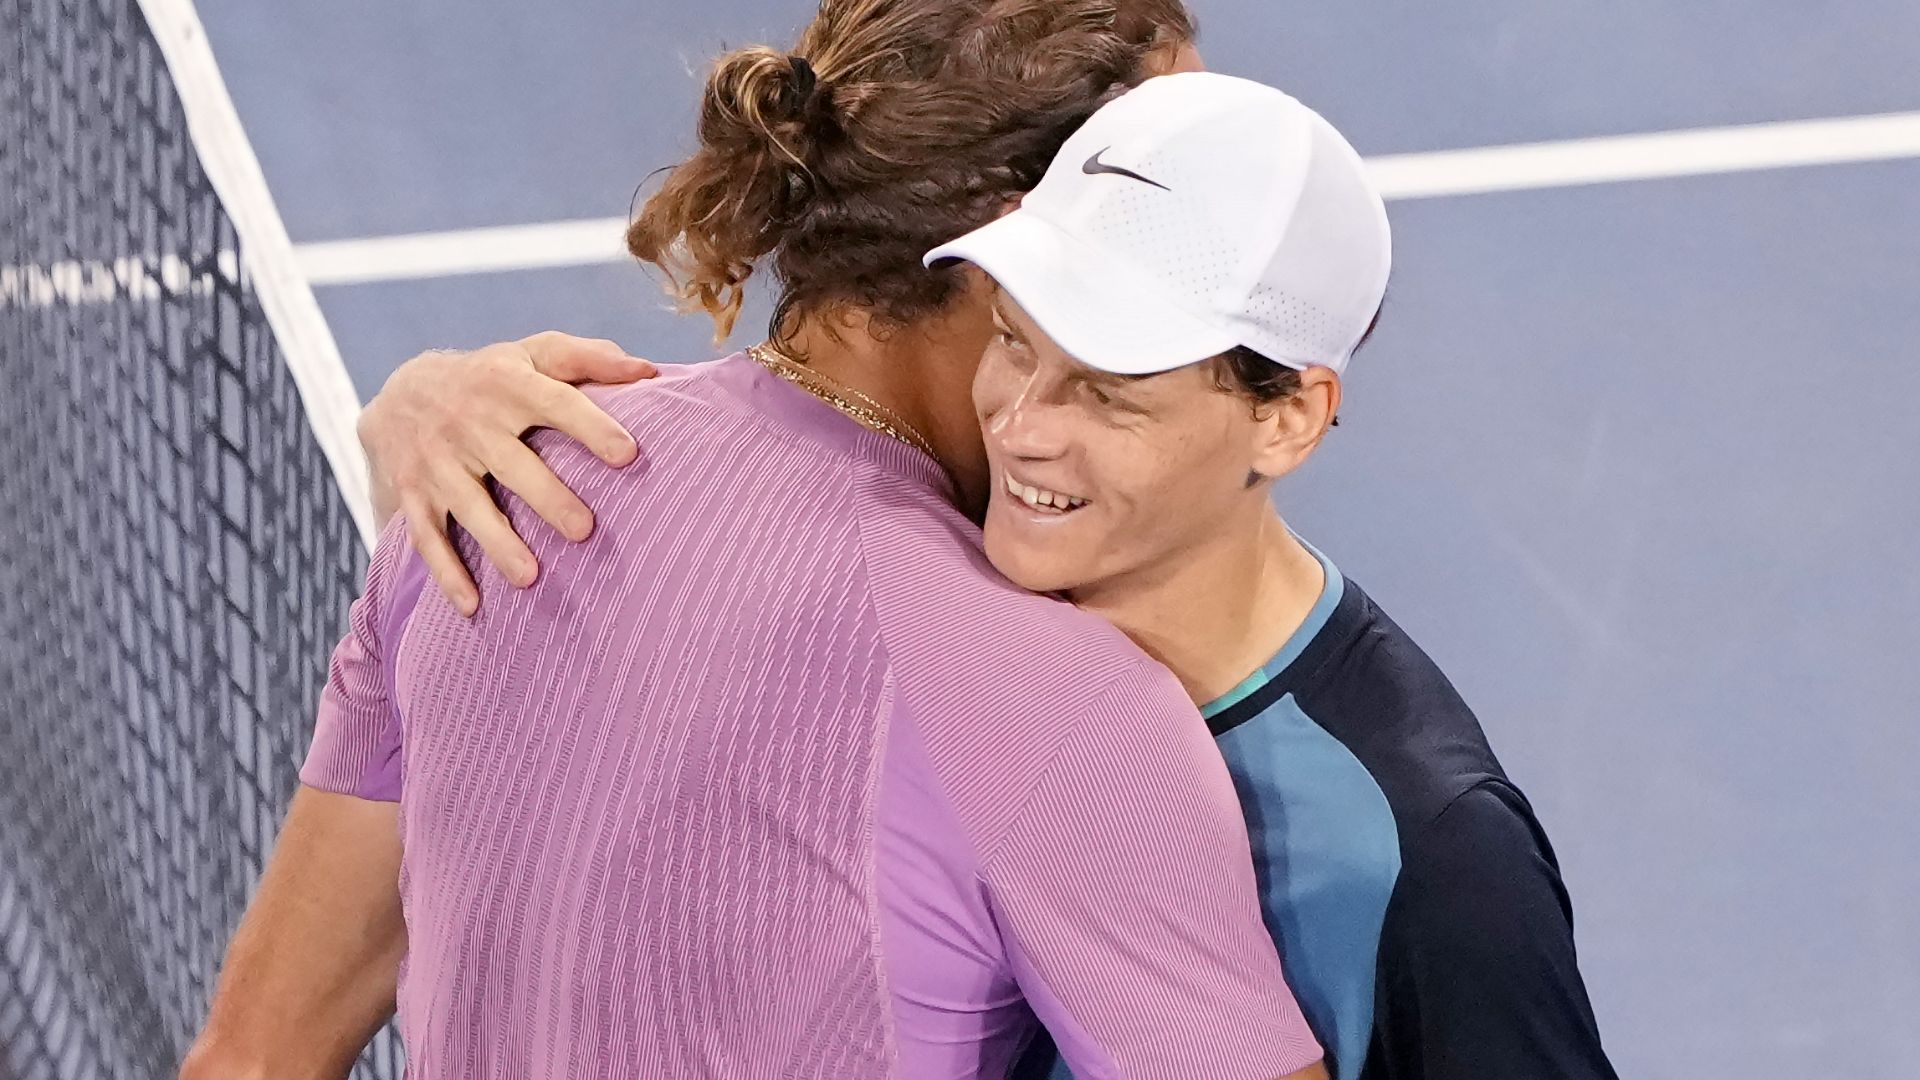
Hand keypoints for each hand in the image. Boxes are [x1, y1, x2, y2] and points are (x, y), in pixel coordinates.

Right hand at [357, 331, 656, 614]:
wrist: (400, 391)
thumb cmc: (493, 376)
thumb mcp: (534, 353)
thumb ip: (591, 359)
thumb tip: (651, 373)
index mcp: (507, 383)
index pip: (555, 402)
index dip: (590, 426)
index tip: (628, 453)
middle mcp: (469, 421)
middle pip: (511, 462)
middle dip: (546, 497)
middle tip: (585, 530)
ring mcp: (437, 461)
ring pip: (468, 505)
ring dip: (497, 543)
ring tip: (530, 578)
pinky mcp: (412, 494)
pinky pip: (427, 537)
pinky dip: (445, 573)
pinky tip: (472, 606)